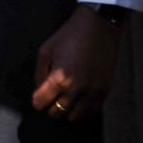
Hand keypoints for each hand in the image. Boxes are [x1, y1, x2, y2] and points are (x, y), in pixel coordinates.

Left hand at [31, 6, 123, 122]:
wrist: (99, 25)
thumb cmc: (70, 35)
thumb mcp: (46, 50)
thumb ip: (40, 75)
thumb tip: (39, 92)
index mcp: (59, 79)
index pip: (40, 103)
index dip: (38, 98)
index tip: (40, 93)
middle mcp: (76, 89)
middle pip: (56, 113)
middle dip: (51, 105)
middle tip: (54, 94)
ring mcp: (92, 91)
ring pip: (74, 117)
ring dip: (68, 109)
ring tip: (68, 97)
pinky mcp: (104, 90)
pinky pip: (91, 111)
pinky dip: (83, 108)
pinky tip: (81, 97)